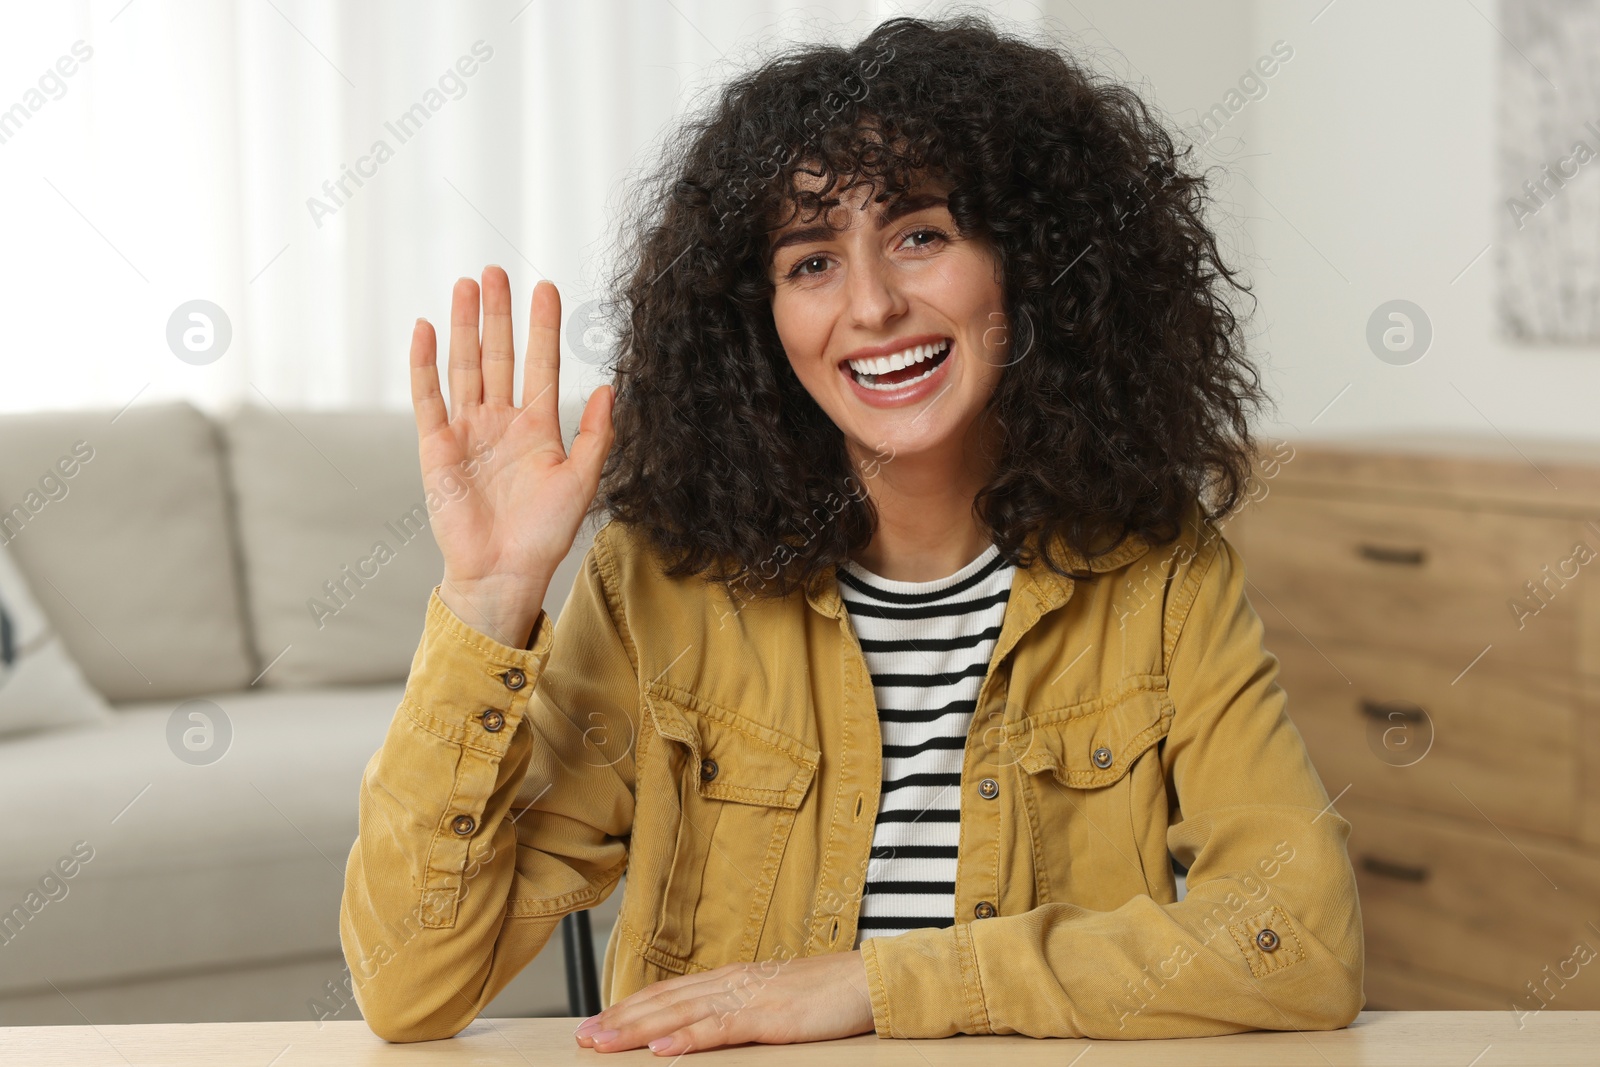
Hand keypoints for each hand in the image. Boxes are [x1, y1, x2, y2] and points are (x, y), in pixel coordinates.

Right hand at [410, 267, 613, 646]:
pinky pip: (428, 397)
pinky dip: (424, 364)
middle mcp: (500, 422)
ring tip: (466, 286)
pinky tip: (424, 329)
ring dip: (465, 326)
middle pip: (499, 356)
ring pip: (465, 366)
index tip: (545, 287)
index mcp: (537, 427)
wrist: (503, 573)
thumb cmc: (544, 534)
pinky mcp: (436, 447)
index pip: (539, 365)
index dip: (541, 327)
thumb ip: (595, 435)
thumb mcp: (581, 481)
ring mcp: (467, 431)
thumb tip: (608, 388)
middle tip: (495, 270)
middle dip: (498, 313)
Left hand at [572, 951, 874, 1055]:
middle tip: (582, 1038)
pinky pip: (720, 1029)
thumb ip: (741, 1010)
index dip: (632, 1007)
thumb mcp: (775, 1002)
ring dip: (637, 1029)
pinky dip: (686, 1038)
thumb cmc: (828, 995)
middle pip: (665, 1001)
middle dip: (620, 1020)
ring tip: (602, 1043)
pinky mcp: (768, 1017)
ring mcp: (749, 997)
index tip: (598, 1023)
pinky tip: (660, 1049)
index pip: (671, 993)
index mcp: (734, 978)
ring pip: (681, 1014)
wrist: (870, 980)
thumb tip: (711, 1028)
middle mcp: (733, 982)